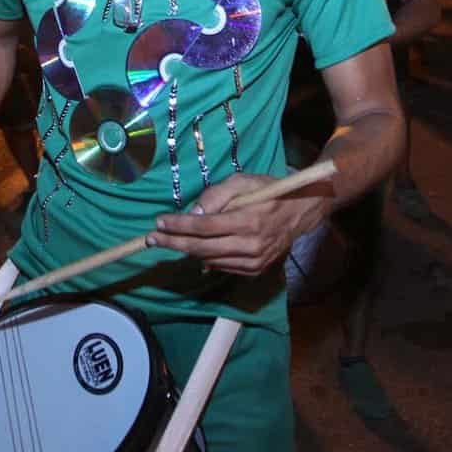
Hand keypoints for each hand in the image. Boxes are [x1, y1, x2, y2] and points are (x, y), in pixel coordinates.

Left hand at [148, 171, 329, 275]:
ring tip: (169, 240)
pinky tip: (195, 248)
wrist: (300, 213)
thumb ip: (217, 194)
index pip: (204, 226)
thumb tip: (193, 212)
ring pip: (209, 260)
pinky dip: (205, 258)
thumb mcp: (243, 181)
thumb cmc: (268, 191)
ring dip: (186, 251)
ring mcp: (254, 261)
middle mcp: (251, 245)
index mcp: (248, 220)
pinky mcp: (255, 270)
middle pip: (202, 248)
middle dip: (172, 243)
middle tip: (151, 239)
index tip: (158, 222)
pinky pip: (221, 267)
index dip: (178, 225)